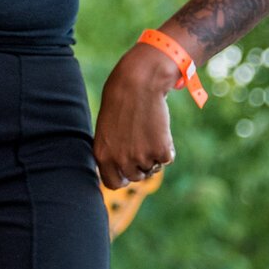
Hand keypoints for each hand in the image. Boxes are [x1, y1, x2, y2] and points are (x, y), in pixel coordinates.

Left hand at [93, 42, 178, 188]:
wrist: (137, 84)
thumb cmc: (120, 103)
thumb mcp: (106, 130)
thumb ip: (111, 152)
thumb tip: (122, 173)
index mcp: (102, 156)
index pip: (113, 184)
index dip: (122, 177)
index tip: (127, 168)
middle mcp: (120, 161)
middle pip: (136, 177)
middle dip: (141, 165)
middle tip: (140, 142)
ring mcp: (141, 158)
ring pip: (153, 168)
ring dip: (153, 155)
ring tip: (147, 131)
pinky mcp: (161, 151)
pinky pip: (167, 159)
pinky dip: (167, 147)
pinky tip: (158, 130)